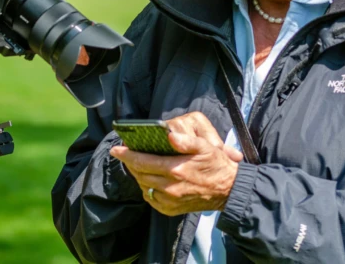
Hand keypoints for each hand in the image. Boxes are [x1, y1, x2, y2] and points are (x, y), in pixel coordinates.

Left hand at [111, 112, 242, 215]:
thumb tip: (170, 135)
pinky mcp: (172, 209)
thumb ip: (186, 141)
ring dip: (138, 175)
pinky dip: (147, 189)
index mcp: (175, 170)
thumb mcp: (205, 147)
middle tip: (125, 154)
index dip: (127, 155)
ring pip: (144, 187)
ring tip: (136, 164)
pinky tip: (149, 180)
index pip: (143, 162)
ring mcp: (170, 201)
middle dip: (130, 163)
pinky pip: (151, 199)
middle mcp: (170, 187)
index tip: (116, 149)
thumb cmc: (216, 165)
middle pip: (140, 174)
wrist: (228, 191)